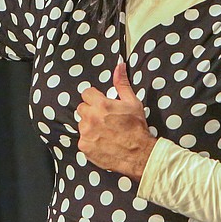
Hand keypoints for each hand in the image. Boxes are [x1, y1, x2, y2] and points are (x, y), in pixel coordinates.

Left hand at [76, 61, 156, 179]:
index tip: (101, 104)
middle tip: (105, 118)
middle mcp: (91, 118)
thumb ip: (122, 83)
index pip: (86, 93)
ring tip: (105, 131)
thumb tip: (119, 66)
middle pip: (82, 108)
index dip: (95, 98)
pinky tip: (102, 141)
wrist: (139, 154)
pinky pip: (82, 139)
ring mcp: (86, 133)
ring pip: (82, 124)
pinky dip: (90, 140)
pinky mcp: (84, 147)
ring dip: (90, 126)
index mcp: (101, 105)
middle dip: (91, 111)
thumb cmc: (137, 129)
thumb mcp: (132, 102)